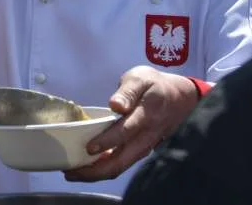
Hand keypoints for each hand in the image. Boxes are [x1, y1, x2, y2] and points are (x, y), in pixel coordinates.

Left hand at [63, 66, 199, 182]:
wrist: (180, 98)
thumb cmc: (155, 86)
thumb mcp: (141, 78)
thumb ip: (128, 90)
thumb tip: (116, 104)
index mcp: (146, 114)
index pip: (127, 131)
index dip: (108, 141)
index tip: (90, 147)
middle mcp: (146, 136)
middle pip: (121, 160)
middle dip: (95, 170)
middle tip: (71, 170)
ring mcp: (144, 147)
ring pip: (121, 166)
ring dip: (97, 173)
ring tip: (74, 172)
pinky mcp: (141, 151)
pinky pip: (122, 164)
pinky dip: (104, 169)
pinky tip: (88, 167)